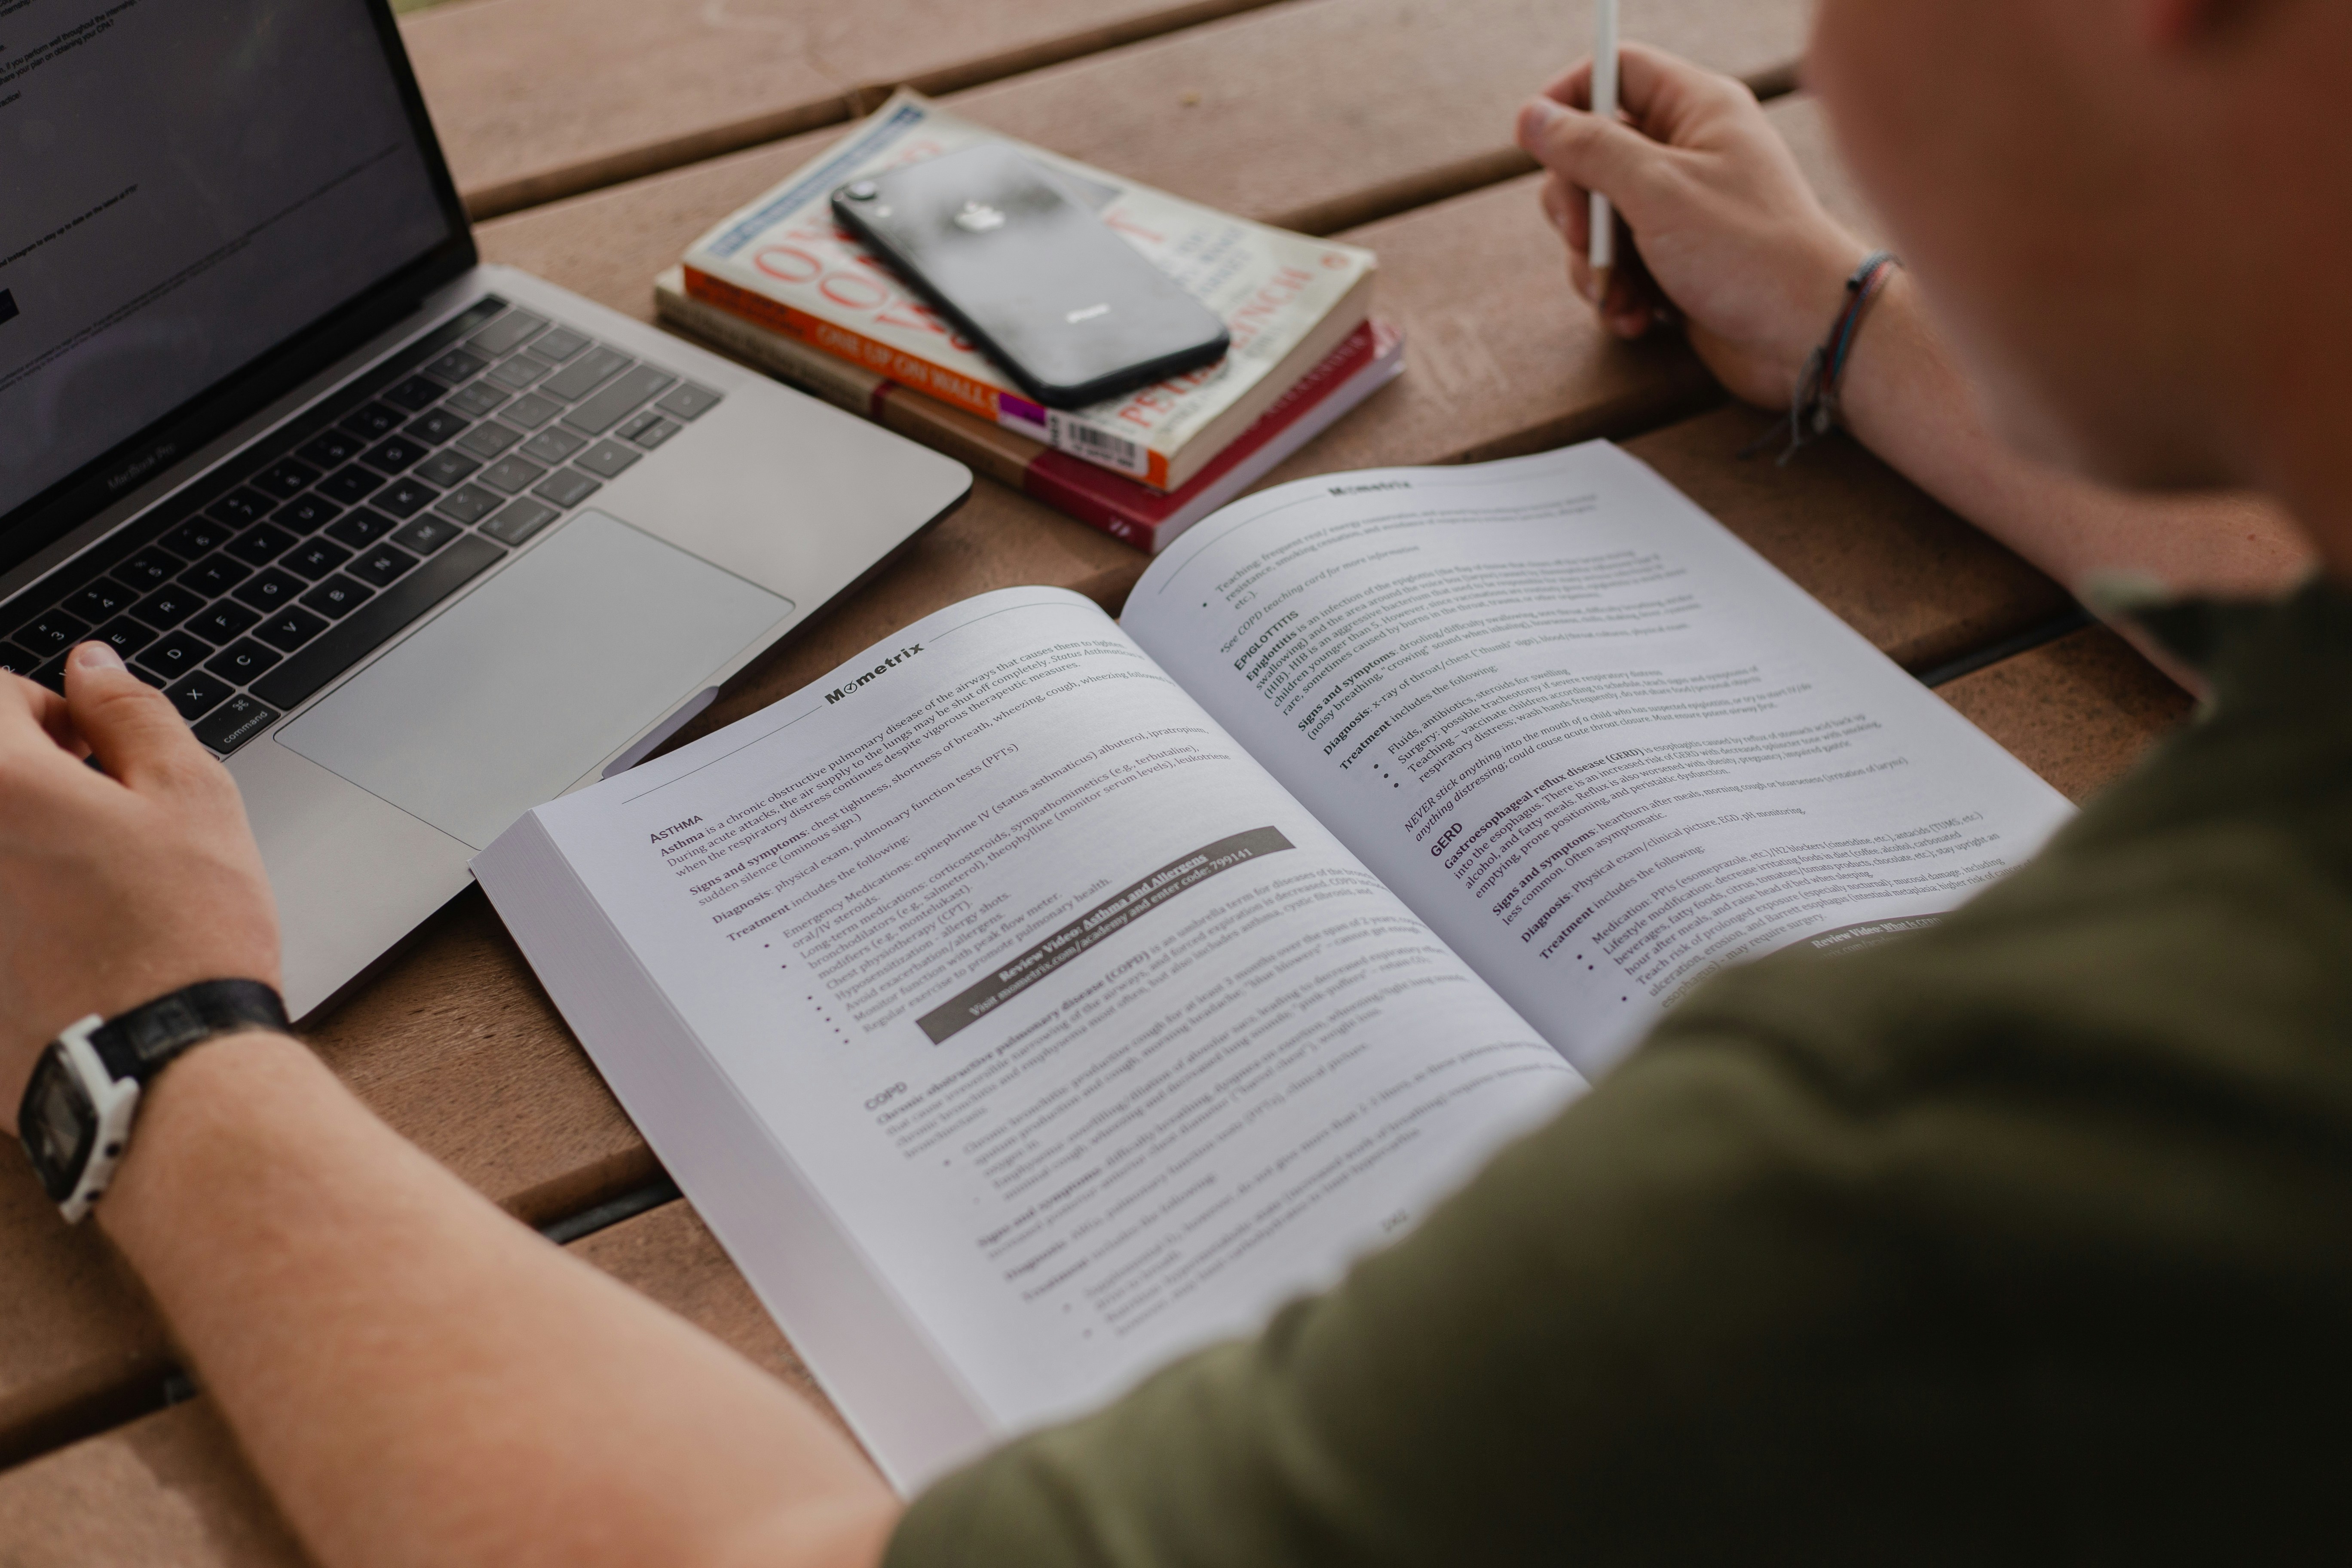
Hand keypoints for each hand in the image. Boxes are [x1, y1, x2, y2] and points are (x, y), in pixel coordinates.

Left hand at [0, 644, 280, 1134]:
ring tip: (89, 890)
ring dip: (28, 850)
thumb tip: (92, 667)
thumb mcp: (192, 796)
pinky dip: (21, 919)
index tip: (97, 751)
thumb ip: (132, 713)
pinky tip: (67, 946)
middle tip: (100, 818)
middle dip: (35, 780)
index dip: (52, 710)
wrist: (160, 1070)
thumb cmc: (184, 937)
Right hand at [1516, 44, 1870, 408]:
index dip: (1569, 96)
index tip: (1534, 140)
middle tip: (1584, 240)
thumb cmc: (1747, 253)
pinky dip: (1616, 295)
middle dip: (1575, 206)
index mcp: (1697, 110)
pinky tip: (1638, 319)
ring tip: (1618, 297)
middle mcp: (1688, 153)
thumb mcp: (1657, 190)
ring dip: (1593, 264)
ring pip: (1597, 219)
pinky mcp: (1674, 264)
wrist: (1808, 338)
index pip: (1617, 71)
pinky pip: (1617, 267)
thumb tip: (1532, 116)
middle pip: (1591, 154)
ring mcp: (1680, 212)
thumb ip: (1589, 149)